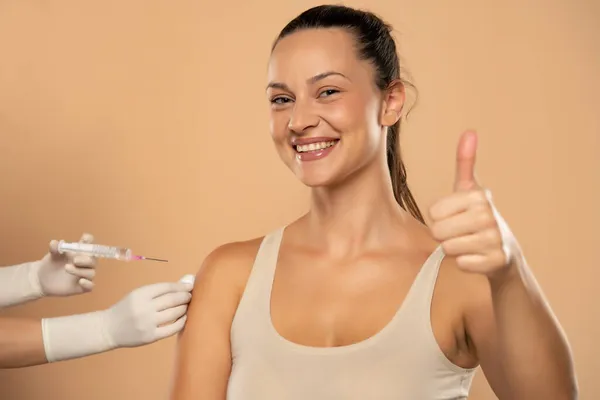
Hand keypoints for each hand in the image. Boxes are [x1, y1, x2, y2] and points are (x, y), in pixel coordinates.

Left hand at [34, 233, 97, 295]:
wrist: (42, 279)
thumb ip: (54, 248)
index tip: (84, 239)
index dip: (89, 241)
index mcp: (81, 252)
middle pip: (93, 260)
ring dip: (80, 271)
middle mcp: (86, 263)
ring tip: (67, 268)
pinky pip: (90, 286)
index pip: (89, 245)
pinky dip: (88, 284)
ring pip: (91, 273)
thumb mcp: (52, 255)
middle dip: (85, 259)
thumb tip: (54, 243)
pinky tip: (81, 281)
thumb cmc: (52, 264)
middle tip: (74, 260)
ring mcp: (85, 275)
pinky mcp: (82, 287)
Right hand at [102, 276, 193, 347]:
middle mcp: (144, 308)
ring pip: (174, 313)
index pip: (166, 287)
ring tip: (186, 306)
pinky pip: (172, 329)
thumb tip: (184, 283)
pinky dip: (181, 322)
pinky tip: (184, 318)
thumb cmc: (126, 309)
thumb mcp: (138, 295)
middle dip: (185, 296)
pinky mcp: (150, 337)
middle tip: (190, 296)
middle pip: (172, 299)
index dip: (180, 286)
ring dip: (184, 308)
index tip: (189, 286)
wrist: (108, 329)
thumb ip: (159, 290)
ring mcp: (148, 323)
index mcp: (141, 294)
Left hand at [429, 131, 518, 276]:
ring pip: (447, 248)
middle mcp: (488, 215)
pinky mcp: (496, 261)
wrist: (505, 252)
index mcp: (478, 196)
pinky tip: (477, 257)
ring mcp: (494, 239)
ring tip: (470, 244)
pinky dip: (465, 263)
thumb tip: (469, 132)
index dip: (440, 217)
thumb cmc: (479, 217)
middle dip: (444, 235)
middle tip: (461, 233)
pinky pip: (461, 264)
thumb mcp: (470, 190)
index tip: (456, 216)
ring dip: (454, 249)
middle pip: (437, 231)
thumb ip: (465, 162)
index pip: (433, 212)